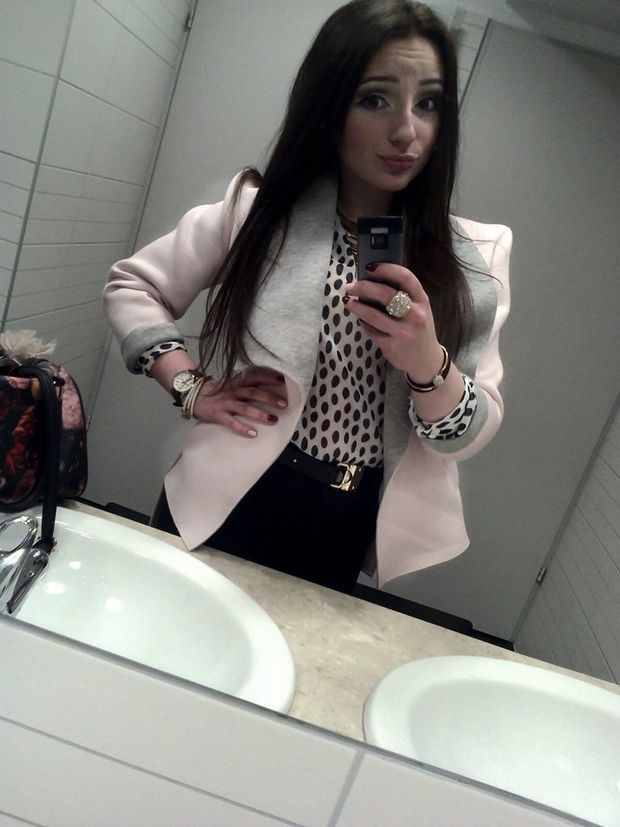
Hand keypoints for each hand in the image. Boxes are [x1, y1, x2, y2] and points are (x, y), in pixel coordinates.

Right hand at [192, 367, 287, 437]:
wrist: (194, 396)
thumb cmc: (218, 392)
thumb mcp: (232, 384)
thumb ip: (247, 385)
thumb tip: (269, 386)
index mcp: (237, 382)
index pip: (254, 376)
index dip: (268, 377)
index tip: (283, 379)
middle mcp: (232, 391)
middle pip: (253, 392)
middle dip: (269, 397)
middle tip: (284, 404)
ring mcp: (225, 403)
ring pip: (244, 407)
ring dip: (259, 414)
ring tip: (273, 420)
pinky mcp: (218, 415)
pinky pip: (231, 422)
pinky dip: (242, 428)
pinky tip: (253, 434)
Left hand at [344, 262, 443, 381]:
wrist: (426, 360)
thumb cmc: (418, 329)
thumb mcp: (419, 309)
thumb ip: (404, 296)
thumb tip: (374, 280)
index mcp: (422, 300)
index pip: (406, 278)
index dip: (387, 269)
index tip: (370, 267)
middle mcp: (415, 315)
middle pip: (386, 294)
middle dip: (364, 287)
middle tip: (351, 286)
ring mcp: (404, 332)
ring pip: (373, 315)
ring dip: (357, 306)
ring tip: (348, 301)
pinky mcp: (392, 346)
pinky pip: (371, 331)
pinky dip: (364, 324)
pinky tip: (361, 320)